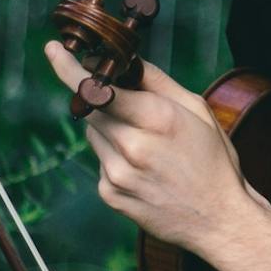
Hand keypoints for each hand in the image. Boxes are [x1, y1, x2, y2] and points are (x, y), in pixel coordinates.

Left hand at [44, 41, 253, 253]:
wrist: (218, 219)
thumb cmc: (213, 160)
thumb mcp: (197, 110)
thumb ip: (156, 82)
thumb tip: (123, 60)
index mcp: (156, 118)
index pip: (97, 88)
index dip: (68, 68)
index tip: (52, 50)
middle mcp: (131, 146)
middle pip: (93, 109)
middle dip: (106, 102)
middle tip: (136, 111)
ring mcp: (117, 174)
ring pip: (95, 135)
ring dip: (112, 131)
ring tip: (150, 149)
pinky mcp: (109, 194)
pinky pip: (101, 161)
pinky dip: (116, 158)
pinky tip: (146, 171)